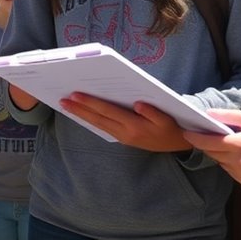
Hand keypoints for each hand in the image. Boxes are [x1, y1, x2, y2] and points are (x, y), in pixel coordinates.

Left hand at [60, 93, 190, 151]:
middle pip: (97, 119)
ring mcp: (122, 137)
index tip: (75, 95)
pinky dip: (91, 120)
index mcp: (134, 126)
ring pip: (98, 124)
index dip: (90, 103)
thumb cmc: (172, 128)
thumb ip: (153, 112)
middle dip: (79, 109)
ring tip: (67, 106)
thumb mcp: (166, 120)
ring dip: (82, 115)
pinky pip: (103, 128)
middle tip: (63, 100)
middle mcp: (124, 133)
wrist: (177, 145)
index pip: (107, 111)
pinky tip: (82, 114)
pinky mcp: (123, 138)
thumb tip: (138, 103)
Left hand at [183, 109, 240, 186]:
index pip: (207, 142)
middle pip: (210, 151)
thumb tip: (208, 114)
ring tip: (230, 143)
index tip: (185, 131)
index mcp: (239, 145)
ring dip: (218, 152)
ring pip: (218, 161)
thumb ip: (230, 116)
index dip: (194, 137)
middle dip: (205, 143)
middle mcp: (237, 162)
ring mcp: (240, 174)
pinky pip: (228, 169)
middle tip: (204, 132)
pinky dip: (228, 161)